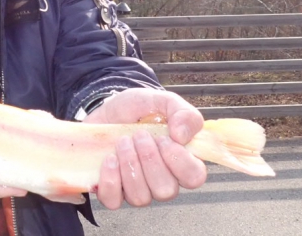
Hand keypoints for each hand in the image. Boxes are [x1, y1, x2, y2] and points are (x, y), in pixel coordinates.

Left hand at [83, 88, 206, 208]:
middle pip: (166, 190)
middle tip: (139, 135)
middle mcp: (162, 181)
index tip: (164, 138)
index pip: (194, 178)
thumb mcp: (163, 101)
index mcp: (180, 161)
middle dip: (150, 160)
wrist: (107, 110)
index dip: (180, 161)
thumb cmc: (138, 109)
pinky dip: (110, 180)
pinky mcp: (112, 191)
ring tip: (122, 142)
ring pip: (140, 197)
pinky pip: (113, 201)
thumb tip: (182, 136)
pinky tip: (109, 159)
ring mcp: (137, 189)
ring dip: (130, 165)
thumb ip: (183, 113)